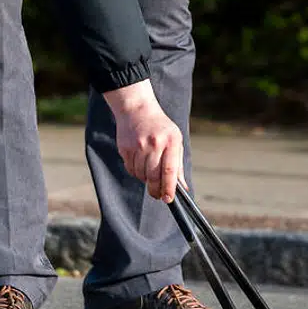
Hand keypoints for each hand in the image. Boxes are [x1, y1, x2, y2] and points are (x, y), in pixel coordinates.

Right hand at [105, 81, 182, 202]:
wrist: (137, 109)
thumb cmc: (161, 128)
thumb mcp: (175, 141)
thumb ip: (178, 165)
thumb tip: (182, 188)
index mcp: (171, 141)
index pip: (169, 170)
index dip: (169, 188)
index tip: (168, 199)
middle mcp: (154, 143)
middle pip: (153, 176)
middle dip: (156, 190)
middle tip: (158, 195)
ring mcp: (138, 145)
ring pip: (141, 175)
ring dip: (145, 180)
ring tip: (149, 172)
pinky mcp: (125, 148)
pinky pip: (131, 169)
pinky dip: (136, 172)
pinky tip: (140, 163)